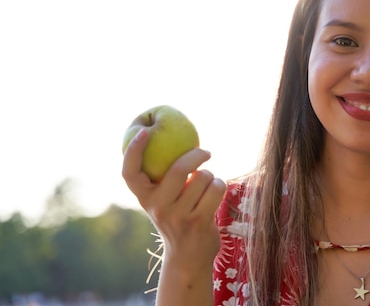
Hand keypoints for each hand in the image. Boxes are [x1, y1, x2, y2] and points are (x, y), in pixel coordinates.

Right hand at [122, 128, 225, 271]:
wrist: (187, 257)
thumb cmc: (177, 217)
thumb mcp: (163, 199)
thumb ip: (165, 177)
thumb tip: (175, 137)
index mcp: (144, 197)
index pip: (129, 172)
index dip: (134, 150)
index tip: (145, 132)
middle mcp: (157, 207)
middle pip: (179, 169)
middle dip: (197, 155)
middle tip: (205, 152)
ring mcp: (177, 216)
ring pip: (203, 178)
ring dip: (211, 176)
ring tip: (207, 186)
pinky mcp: (198, 222)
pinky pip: (216, 189)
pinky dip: (220, 186)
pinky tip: (215, 193)